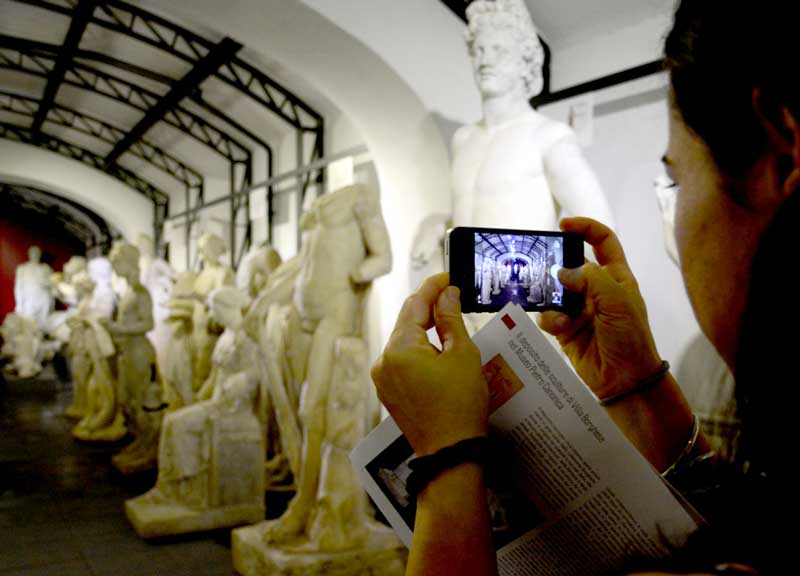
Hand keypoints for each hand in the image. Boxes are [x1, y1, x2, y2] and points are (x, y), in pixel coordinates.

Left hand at [372, 273, 487, 455]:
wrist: (451, 452)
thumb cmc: (461, 405)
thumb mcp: (462, 355)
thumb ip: (451, 319)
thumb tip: (447, 294)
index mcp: (399, 348)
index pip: (415, 305)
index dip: (433, 287)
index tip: (448, 276)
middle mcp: (384, 360)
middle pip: (407, 323)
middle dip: (430, 308)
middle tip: (453, 295)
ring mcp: (383, 378)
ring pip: (405, 342)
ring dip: (426, 331)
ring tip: (450, 323)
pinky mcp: (388, 392)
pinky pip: (403, 361)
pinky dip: (420, 351)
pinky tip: (439, 350)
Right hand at [538, 218, 662, 399]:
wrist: (624, 380)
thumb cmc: (630, 337)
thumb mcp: (617, 301)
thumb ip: (590, 279)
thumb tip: (561, 272)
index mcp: (616, 277)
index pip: (602, 241)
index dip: (585, 228)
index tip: (563, 225)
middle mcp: (596, 290)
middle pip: (571, 265)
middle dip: (556, 265)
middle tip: (540, 265)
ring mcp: (579, 309)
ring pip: (554, 291)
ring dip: (550, 296)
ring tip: (551, 304)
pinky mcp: (565, 329)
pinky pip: (548, 315)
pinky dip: (550, 319)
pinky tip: (559, 327)